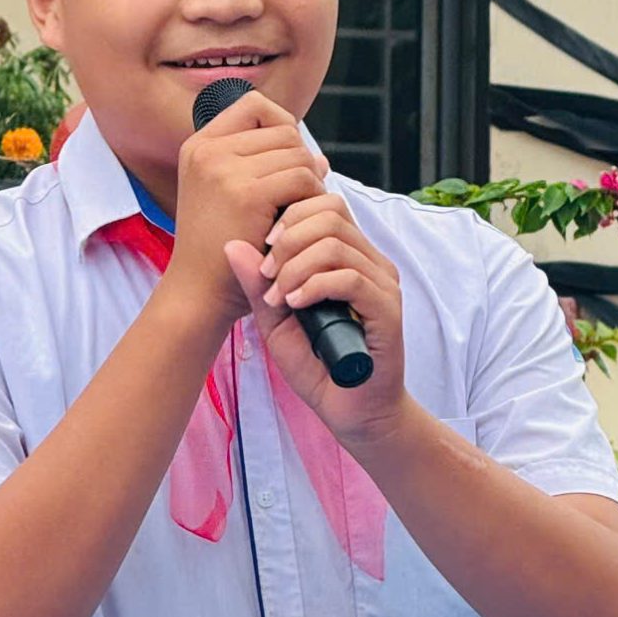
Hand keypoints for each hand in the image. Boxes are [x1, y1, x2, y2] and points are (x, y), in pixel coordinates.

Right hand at [160, 92, 328, 334]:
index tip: (288, 162)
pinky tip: (297, 224)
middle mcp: (207, 150)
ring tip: (298, 213)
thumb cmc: (220, 250)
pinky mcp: (246, 194)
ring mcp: (223, 169)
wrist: (198, 293)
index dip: (282, 127)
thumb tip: (320, 157)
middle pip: (283, 130)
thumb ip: (267, 169)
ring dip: (310, 183)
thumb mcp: (230, 198)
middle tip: (300, 198)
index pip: (254, 105)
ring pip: (298, 154)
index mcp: (199, 146)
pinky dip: (311, 199)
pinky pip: (302, 178)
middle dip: (301, 161)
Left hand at [225, 189, 406, 443]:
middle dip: (288, 238)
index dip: (288, 216)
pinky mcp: (387, 310)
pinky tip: (295, 305)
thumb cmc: (317, 367)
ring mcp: (382, 284)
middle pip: (331, 212)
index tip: (262, 250)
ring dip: (295, 266)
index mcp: (349, 256)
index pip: (324, 204)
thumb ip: (258, 285)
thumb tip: (230, 245)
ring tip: (278, 297)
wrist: (351, 412)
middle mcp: (371, 262)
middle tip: (267, 274)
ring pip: (336, 243)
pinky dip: (314, 286)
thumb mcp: (274, 321)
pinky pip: (351, 278)